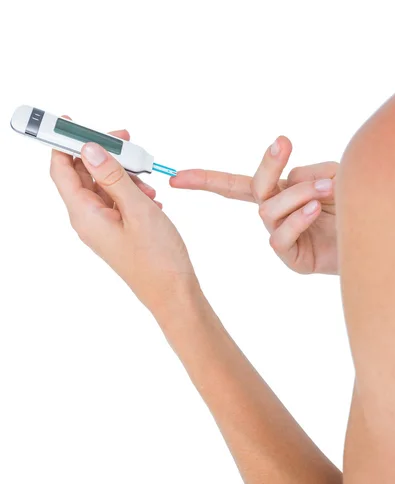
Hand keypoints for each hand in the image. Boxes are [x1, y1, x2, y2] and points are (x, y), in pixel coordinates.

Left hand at [50, 126, 196, 315]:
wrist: (173, 291)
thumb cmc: (157, 258)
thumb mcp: (136, 208)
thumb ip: (111, 176)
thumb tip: (88, 148)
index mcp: (84, 215)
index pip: (61, 170)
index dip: (63, 142)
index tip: (72, 121)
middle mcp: (87, 219)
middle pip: (82, 173)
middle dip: (103, 154)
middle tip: (125, 142)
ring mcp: (102, 225)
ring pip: (103, 185)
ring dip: (123, 174)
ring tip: (147, 181)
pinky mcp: (116, 229)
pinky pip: (116, 200)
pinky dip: (130, 190)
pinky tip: (150, 196)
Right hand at [170, 137, 338, 273]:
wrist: (371, 236)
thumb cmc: (350, 205)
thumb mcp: (330, 175)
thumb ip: (304, 174)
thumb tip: (285, 184)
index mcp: (278, 193)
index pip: (235, 185)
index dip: (206, 180)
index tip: (178, 177)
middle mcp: (275, 213)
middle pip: (252, 188)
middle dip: (266, 165)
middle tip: (284, 143)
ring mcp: (280, 236)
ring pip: (269, 209)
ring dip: (298, 193)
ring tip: (326, 189)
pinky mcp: (291, 258)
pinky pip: (280, 236)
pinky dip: (297, 219)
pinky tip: (315, 210)